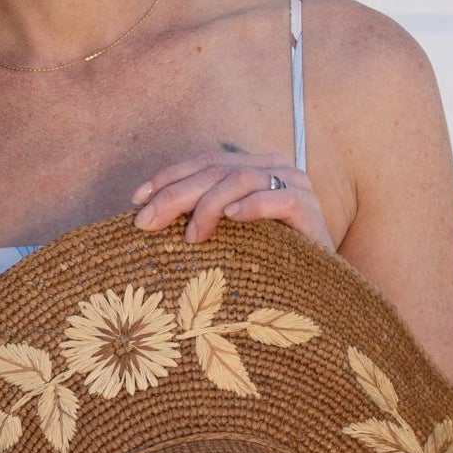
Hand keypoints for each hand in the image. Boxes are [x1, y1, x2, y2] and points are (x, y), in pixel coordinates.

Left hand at [131, 150, 335, 250]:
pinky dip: (252, 206)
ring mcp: (295, 185)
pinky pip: (280, 199)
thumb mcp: (226, 235)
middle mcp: (274, 168)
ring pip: (240, 179)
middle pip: (216, 170)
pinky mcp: (311, 209)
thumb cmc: (264, 261)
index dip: (168, 176)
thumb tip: (148, 214)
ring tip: (191, 236)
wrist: (316, 291)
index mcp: (252, 166)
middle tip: (147, 222)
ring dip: (208, 206)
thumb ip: (199, 215)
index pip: (204, 161)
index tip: (136, 200)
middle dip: (175, 195)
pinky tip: (231, 219)